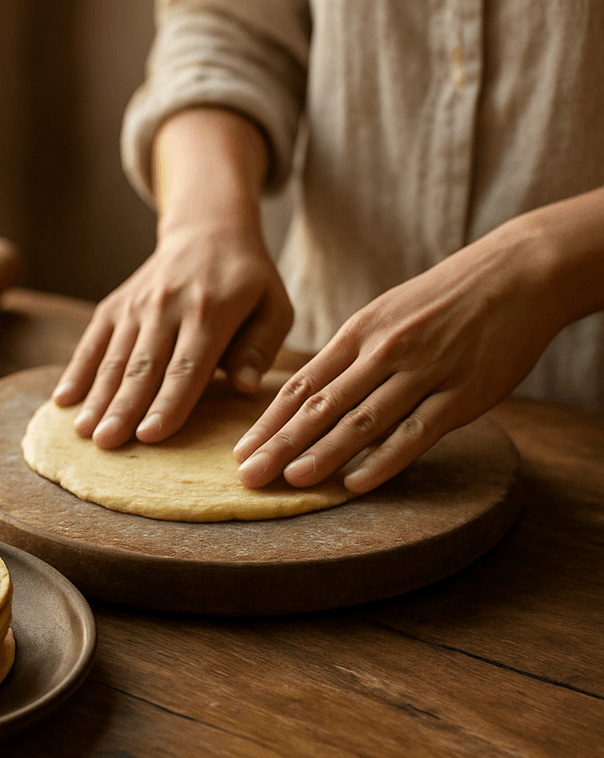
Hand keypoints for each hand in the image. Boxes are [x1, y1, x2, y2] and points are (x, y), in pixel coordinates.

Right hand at [52, 221, 292, 447]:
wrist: (208, 229)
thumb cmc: (248, 280)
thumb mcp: (274, 306)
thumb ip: (261, 347)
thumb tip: (246, 388)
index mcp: (212, 311)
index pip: (187, 366)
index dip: (168, 402)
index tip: (151, 435)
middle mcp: (168, 306)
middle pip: (143, 365)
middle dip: (123, 407)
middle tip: (106, 443)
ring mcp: (137, 305)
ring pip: (115, 357)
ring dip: (97, 396)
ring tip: (83, 432)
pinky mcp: (116, 304)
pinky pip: (94, 340)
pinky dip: (77, 370)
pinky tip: (63, 400)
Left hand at [234, 218, 567, 493]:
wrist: (514, 275)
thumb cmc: (439, 300)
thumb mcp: (383, 315)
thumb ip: (348, 356)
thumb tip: (308, 396)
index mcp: (358, 333)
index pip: (302, 385)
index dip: (269, 422)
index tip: (242, 451)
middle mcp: (383, 352)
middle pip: (322, 406)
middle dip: (281, 444)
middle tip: (250, 476)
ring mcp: (422, 372)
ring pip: (363, 421)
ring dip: (325, 453)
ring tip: (292, 480)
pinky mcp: (462, 393)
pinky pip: (416, 432)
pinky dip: (385, 460)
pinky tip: (358, 482)